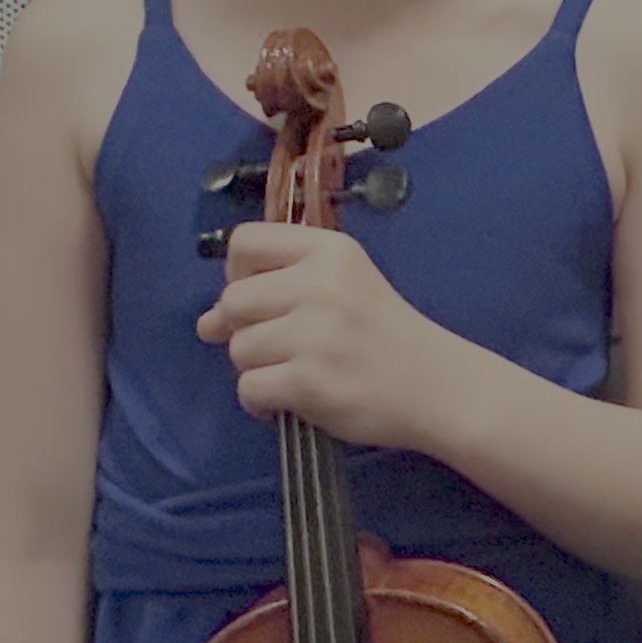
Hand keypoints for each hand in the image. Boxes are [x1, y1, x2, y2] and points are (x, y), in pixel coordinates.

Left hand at [196, 223, 477, 453]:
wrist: (436, 385)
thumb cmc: (385, 334)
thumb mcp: (343, 284)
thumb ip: (277, 289)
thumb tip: (205, 323)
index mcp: (329, 250)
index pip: (245, 241)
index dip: (239, 274)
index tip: (263, 299)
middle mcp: (321, 284)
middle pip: (233, 300)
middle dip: (244, 329)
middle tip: (279, 345)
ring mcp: (315, 334)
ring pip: (238, 348)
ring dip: (255, 368)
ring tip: (293, 372)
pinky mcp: (310, 381)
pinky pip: (249, 388)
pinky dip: (260, 401)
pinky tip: (287, 398)